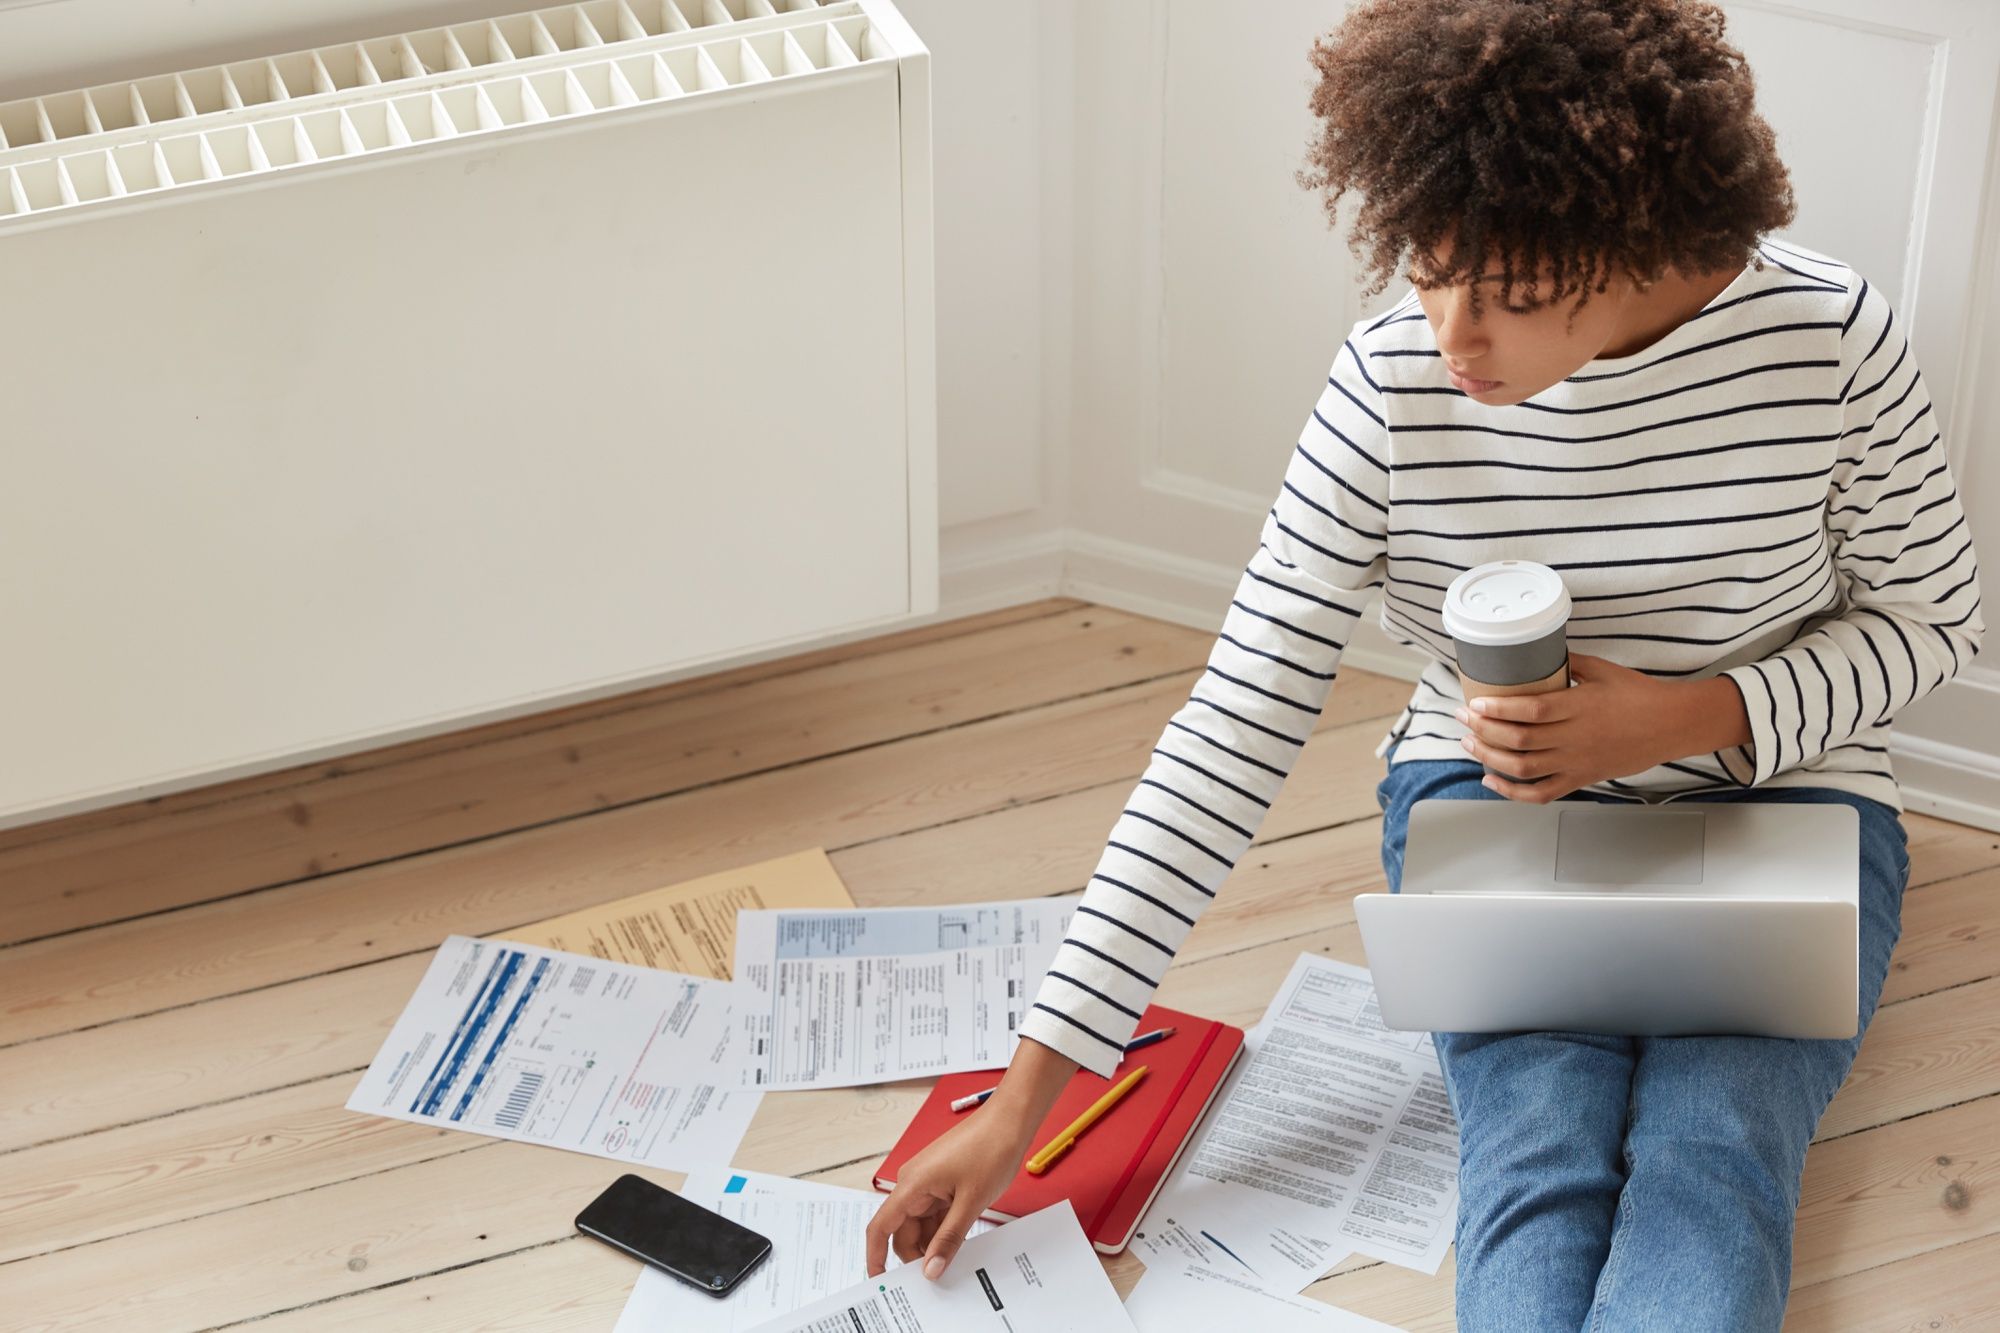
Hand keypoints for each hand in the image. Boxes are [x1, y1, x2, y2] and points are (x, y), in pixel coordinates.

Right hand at [864, 1104, 1035, 1278]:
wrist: (1010, 1121)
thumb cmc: (990, 1149)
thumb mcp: (971, 1203)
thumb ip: (948, 1239)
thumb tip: (931, 1269)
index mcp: (912, 1185)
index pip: (880, 1227)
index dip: (875, 1257)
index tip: (880, 1283)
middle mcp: (913, 1183)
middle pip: (902, 1231)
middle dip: (916, 1255)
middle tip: (934, 1279)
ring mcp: (928, 1183)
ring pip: (921, 1224)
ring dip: (933, 1243)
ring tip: (952, 1263)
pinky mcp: (942, 1183)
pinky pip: (935, 1214)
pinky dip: (943, 1230)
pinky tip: (958, 1243)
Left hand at [1455, 654, 1749, 801]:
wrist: (1673, 725)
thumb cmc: (1640, 694)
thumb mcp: (1602, 670)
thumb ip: (1568, 663)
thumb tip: (1537, 652)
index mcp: (1580, 707)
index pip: (1531, 711)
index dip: (1498, 709)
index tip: (1474, 703)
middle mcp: (1576, 738)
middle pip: (1520, 740)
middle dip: (1483, 730)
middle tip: (1462, 718)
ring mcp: (1577, 762)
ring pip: (1524, 768)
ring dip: (1490, 757)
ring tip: (1469, 743)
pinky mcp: (1582, 778)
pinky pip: (1542, 793)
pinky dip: (1512, 792)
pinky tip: (1491, 780)